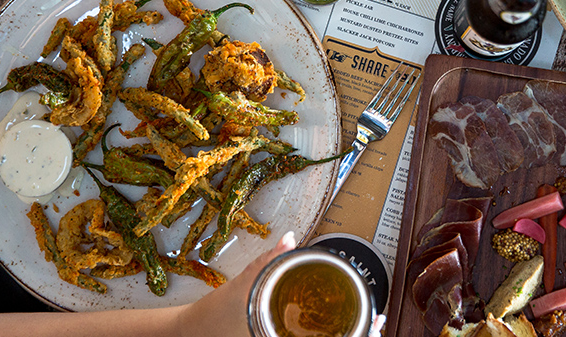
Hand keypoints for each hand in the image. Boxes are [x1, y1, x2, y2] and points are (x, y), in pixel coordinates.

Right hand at [177, 231, 385, 336]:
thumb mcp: (241, 288)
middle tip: (377, 318)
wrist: (187, 335)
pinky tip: (338, 330)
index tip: (378, 318)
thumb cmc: (211, 320)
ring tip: (365, 323)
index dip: (364, 332)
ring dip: (347, 335)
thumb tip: (290, 238)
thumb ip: (267, 262)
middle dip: (361, 332)